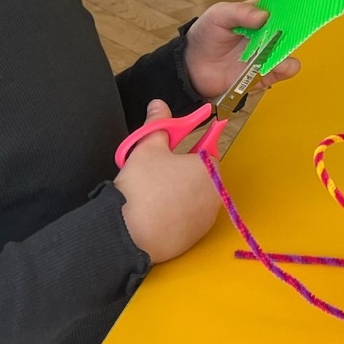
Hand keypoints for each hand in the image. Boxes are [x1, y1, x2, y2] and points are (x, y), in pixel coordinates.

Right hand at [114, 101, 220, 262]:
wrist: (128, 233)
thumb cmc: (141, 187)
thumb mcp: (147, 147)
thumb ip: (157, 124)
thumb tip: (159, 105)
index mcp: (209, 169)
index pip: (205, 153)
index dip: (186, 153)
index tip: (169, 157)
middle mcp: (216, 195)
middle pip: (201, 177)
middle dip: (182, 175)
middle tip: (156, 177)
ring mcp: (207, 219)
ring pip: (195, 200)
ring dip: (180, 197)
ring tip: (153, 198)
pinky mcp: (195, 238)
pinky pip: (188, 221)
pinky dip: (176, 218)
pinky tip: (155, 217)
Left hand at [185, 1, 300, 101]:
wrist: (191, 67)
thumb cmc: (205, 36)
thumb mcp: (218, 15)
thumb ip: (239, 12)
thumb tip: (264, 16)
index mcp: (258, 14)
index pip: (280, 6)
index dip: (288, 5)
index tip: (293, 6)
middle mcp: (267, 33)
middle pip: (290, 29)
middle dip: (292, 29)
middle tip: (282, 31)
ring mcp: (267, 53)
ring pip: (289, 50)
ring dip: (286, 51)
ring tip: (273, 52)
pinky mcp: (266, 72)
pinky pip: (284, 71)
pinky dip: (284, 68)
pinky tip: (271, 66)